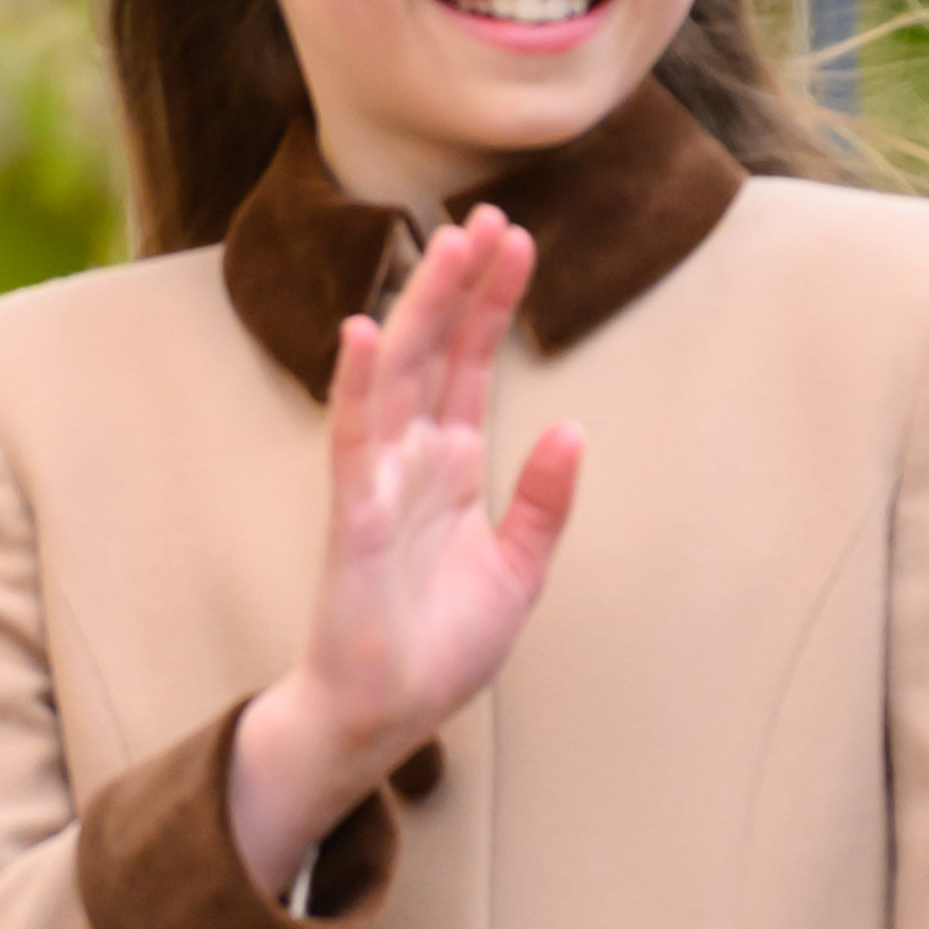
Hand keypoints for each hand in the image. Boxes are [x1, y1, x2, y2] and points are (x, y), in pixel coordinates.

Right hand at [225, 206, 582, 903]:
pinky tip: (365, 331)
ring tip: (446, 244)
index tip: (519, 240)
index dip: (493, 304)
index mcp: (451, 468)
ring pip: (400, 377)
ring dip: (421, 310)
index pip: (472, 366)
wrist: (386, 715)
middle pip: (438, 352)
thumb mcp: (519, 569)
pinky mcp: (353, 519)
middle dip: (462, 284)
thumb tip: (576, 429)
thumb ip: (545, 502)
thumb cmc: (440, 645)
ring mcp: (378, 482)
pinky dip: (358, 387)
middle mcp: (411, 461)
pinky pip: (353, 442)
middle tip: (490, 214)